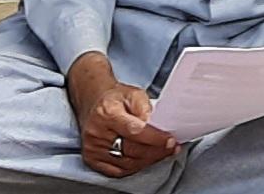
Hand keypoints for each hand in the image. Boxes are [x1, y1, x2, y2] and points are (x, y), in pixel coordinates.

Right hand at [68, 52, 178, 179]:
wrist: (93, 103)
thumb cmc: (115, 98)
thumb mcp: (133, 93)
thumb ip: (146, 108)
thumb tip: (157, 127)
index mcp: (107, 112)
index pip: (135, 131)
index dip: (155, 138)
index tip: (170, 140)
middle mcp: (97, 133)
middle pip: (132, 150)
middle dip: (156, 150)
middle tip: (171, 147)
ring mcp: (93, 149)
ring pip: (127, 163)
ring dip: (149, 160)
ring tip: (163, 152)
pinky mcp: (92, 159)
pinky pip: (119, 170)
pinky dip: (137, 166)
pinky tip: (147, 158)